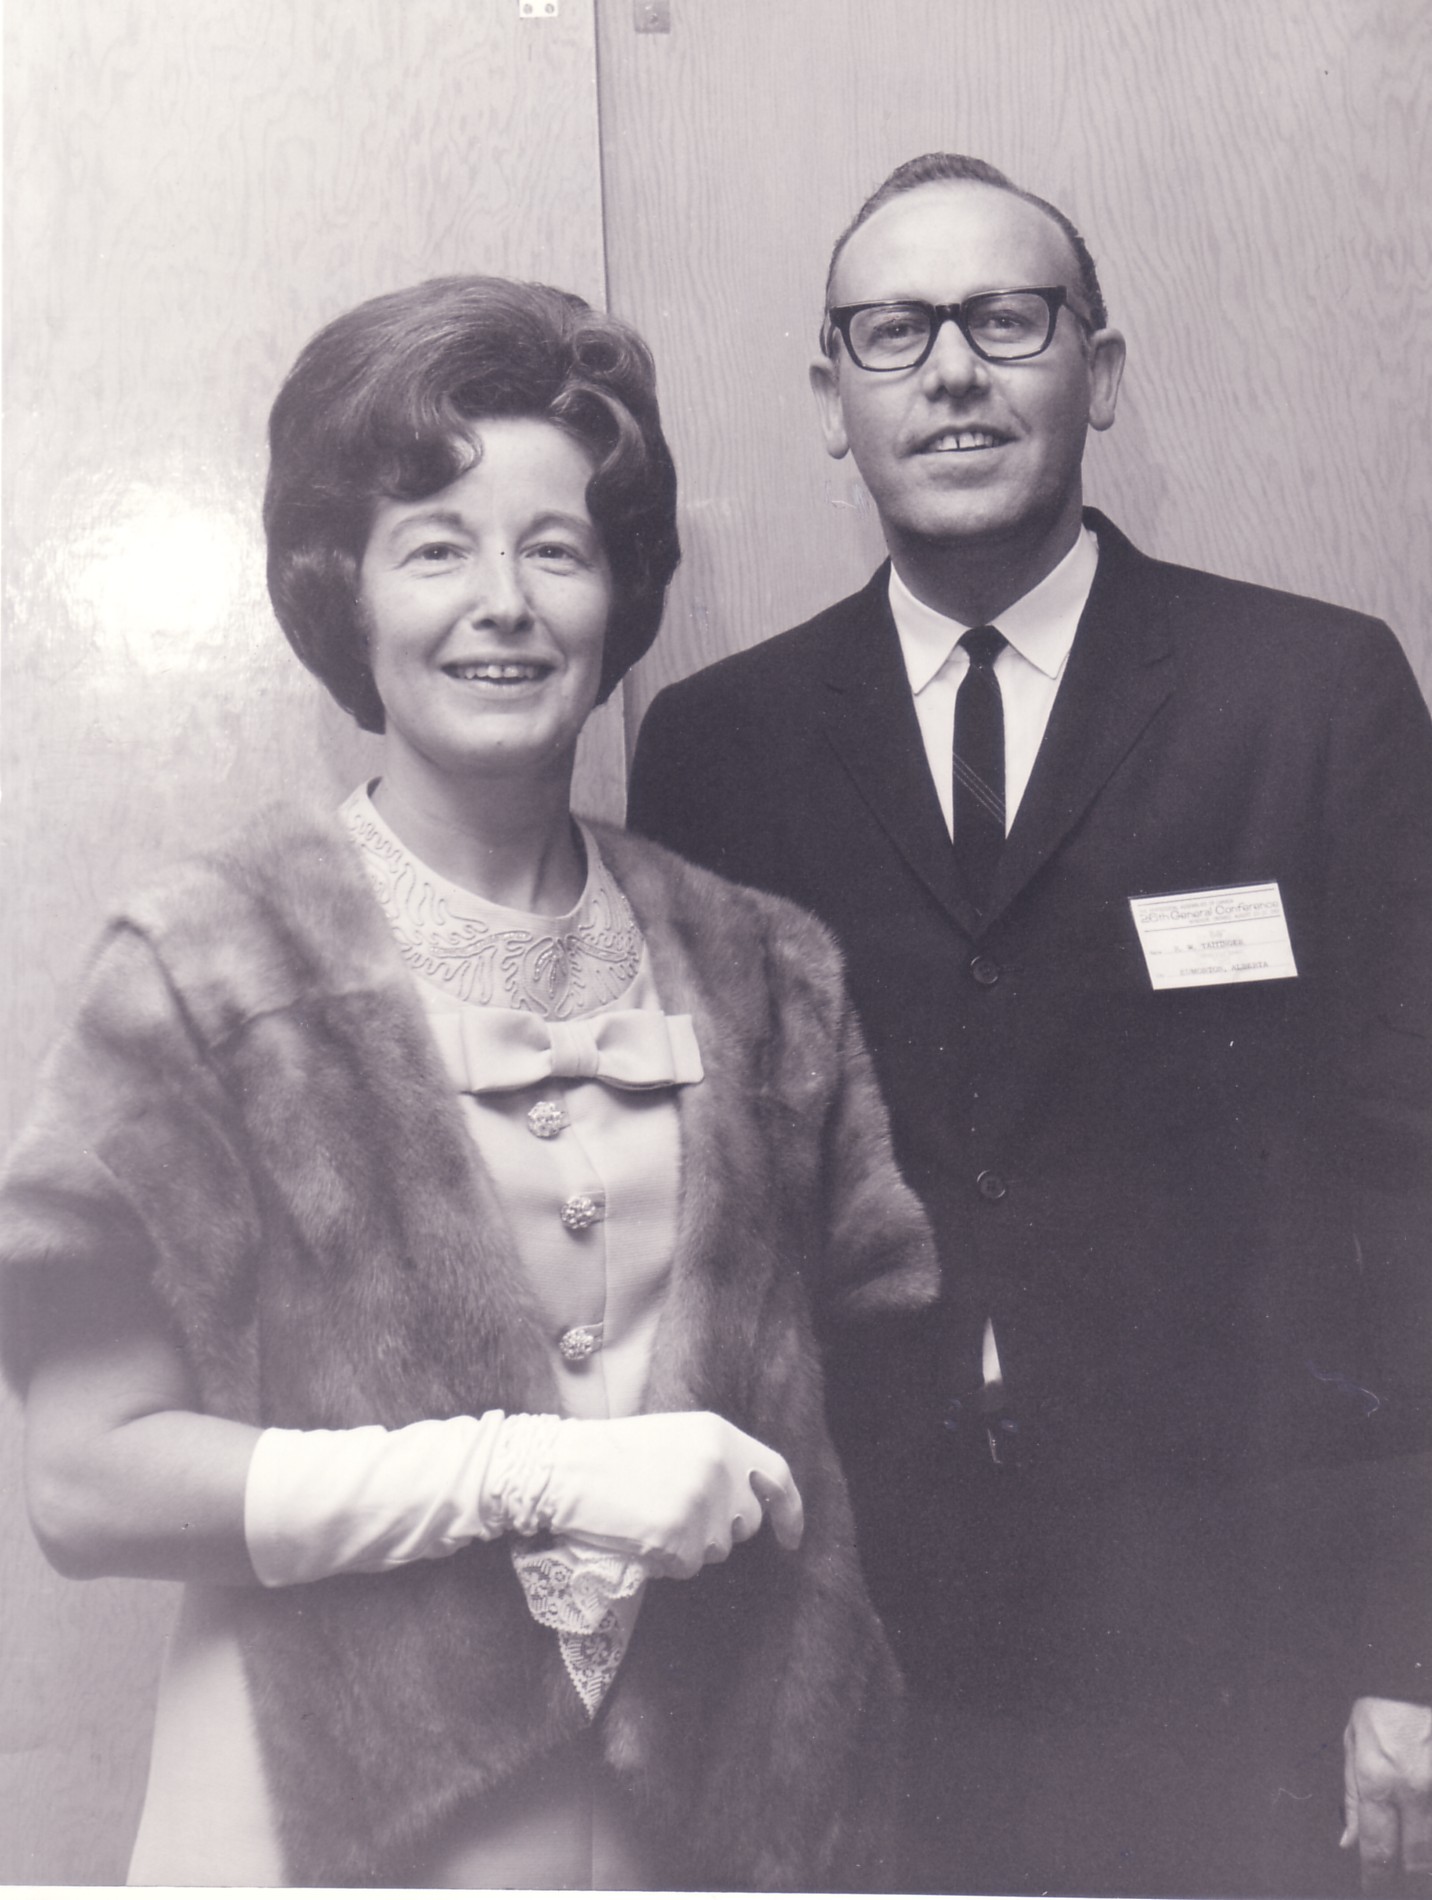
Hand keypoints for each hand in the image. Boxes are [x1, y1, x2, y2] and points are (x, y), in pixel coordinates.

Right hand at [543, 1410, 804, 1579]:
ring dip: (690, 1544)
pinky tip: (639, 1535)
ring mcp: (701, 1505)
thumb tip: (749, 1498)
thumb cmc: (613, 1453)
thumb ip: (717, 1461)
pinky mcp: (678, 1538)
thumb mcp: (677, 1437)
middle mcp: (719, 1468)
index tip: (790, 1538)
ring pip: (717, 1549)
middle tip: (676, 1514)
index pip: (777, 1476)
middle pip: (745, 1521)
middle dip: (720, 1529)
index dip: (789, 1510)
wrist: (564, 1469)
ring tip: (650, 1516)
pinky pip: (687, 1566)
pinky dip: (666, 1560)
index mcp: (720, 1436)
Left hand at [1343, 1696, 1431, 1891]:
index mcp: (1377, 1778)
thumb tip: (1348, 1841)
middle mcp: (1412, 1788)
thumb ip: (1351, 1795)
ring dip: (1426, 1862)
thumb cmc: (1381, 1709)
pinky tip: (1426, 1833)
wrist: (1414, 1678)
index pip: (1376, 1846)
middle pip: (1416, 1857)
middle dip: (1408, 1877)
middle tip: (1402, 1882)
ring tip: (1416, 1868)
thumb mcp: (1353, 1743)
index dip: (1376, 1876)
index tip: (1373, 1888)